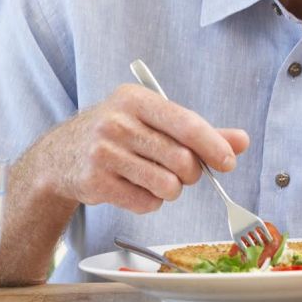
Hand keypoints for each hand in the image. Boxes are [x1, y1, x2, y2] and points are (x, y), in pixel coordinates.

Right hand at [29, 83, 249, 213]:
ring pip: (166, 184)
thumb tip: (241, 141)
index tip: (228, 162)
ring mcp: (104, 152)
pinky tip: (135, 188)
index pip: (186, 123)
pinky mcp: (95, 182)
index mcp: (136, 99)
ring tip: (156, 179)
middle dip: (191, 173)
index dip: (213, 145)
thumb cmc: (118, 134)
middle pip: (181, 159)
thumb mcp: (154, 122)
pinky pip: (145, 203)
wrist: (60, 155)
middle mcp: (117, 121)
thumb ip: (199, 131)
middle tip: (184, 173)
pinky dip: (150, 202)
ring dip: (171, 189)